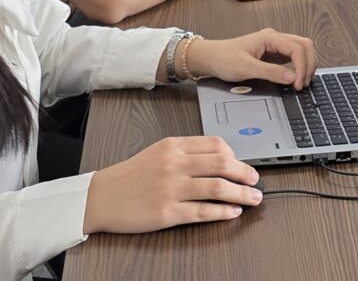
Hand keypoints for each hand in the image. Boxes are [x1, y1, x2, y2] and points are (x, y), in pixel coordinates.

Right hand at [83, 136, 260, 232]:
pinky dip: (222, 213)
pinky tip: (233, 213)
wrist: (101, 197)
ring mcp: (171, 189)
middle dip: (244, 173)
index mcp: (173, 146)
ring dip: (241, 194)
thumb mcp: (158, 153)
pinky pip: (202, 212)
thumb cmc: (131, 175)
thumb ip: (186, 153)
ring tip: (253, 199)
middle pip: (222, 164)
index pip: (215, 145)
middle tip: (256, 181)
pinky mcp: (167, 213)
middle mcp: (174, 164)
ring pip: (217, 188)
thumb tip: (220, 160)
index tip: (244, 165)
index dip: (236, 156)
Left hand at [189, 28, 316, 90]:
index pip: (297, 48)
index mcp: (270, 37)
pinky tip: (295, 78)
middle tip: (304, 83)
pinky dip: (298, 66)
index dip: (302, 67)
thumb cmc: (224, 59)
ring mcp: (275, 45)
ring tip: (301, 82)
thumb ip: (270, 72)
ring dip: (306, 64)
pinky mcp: (273, 53)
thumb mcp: (246, 68)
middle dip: (309, 64)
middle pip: (304, 45)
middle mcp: (275, 38)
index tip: (299, 84)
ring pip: (301, 49)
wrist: (211, 57)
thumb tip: (292, 77)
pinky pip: (293, 56)